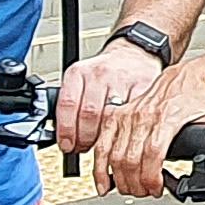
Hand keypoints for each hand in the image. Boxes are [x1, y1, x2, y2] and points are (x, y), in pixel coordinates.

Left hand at [51, 39, 163, 175]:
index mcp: (78, 73)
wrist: (132, 56)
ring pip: (110, 117)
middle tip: (83, 148)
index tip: (66, 145)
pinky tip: (121, 136)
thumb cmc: (103, 74)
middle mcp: (99, 74)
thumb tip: (62, 136)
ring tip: (101, 146)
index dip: (65, 130)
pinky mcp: (142, 86)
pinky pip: (132, 116)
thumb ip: (72, 105)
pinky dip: (125, 131)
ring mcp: (122, 79)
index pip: (67, 104)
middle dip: (84, 138)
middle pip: (88, 114)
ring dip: (104, 139)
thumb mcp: (81, 81)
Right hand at [99, 58, 204, 198]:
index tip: (157, 190)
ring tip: (133, 189)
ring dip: (121, 179)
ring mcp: (128, 115)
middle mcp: (144, 116)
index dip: (152, 176)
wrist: (182, 78)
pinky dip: (100, 167)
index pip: (153, 152)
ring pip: (114, 155)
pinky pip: (101, 145)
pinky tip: (105, 182)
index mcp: (167, 117)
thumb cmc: (196, 99)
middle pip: (131, 159)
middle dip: (137, 184)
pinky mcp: (116, 116)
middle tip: (146, 193)